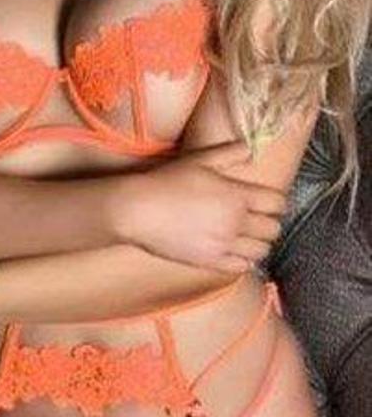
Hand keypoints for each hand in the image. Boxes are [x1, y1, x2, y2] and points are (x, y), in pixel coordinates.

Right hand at [120, 140, 287, 273]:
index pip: (278, 203)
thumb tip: (249, 149)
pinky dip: (244, 260)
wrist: (139, 210)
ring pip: (261, 250)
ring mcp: (223, 244)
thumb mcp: (199, 159)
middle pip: (273, 229)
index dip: (277, 202)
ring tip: (249, 237)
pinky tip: (235, 252)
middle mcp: (236, 222)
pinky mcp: (209, 261)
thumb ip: (229, 152)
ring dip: (259, 243)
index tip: (269, 202)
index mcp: (237, 195)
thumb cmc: (167, 181)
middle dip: (270, 223)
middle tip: (259, 220)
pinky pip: (241, 267)